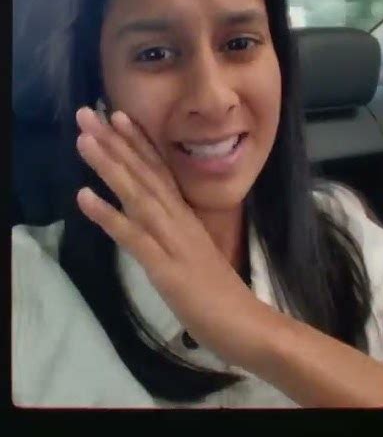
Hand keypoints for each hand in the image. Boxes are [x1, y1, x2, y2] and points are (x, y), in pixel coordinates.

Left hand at [75, 107, 260, 367]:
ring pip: (137, 195)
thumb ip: (176, 231)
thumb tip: (157, 215)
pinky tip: (83, 196)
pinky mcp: (165, 266)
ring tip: (84, 139)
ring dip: (109, 166)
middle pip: (144, 173)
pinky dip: (108, 215)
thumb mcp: (193, 252)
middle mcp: (178, 220)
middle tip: (88, 113)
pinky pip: (133, 237)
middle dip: (115, 142)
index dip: (138, 142)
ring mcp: (172, 240)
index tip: (117, 115)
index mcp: (185, 216)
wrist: (245, 323)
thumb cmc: (218, 293)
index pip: (160, 171)